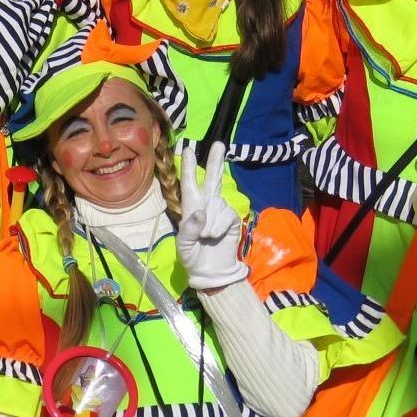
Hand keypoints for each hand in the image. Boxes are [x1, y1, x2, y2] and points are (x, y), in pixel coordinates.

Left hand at [177, 141, 248, 290]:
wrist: (211, 271)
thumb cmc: (193, 257)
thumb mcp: (184, 245)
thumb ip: (189, 229)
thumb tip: (201, 213)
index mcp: (190, 208)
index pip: (189, 184)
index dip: (190, 168)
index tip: (188, 149)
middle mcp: (206, 205)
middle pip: (212, 179)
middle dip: (215, 161)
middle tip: (219, 145)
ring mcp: (220, 210)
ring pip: (217, 204)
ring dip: (211, 223)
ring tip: (207, 237)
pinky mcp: (232, 219)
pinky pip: (226, 215)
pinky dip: (219, 227)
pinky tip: (217, 236)